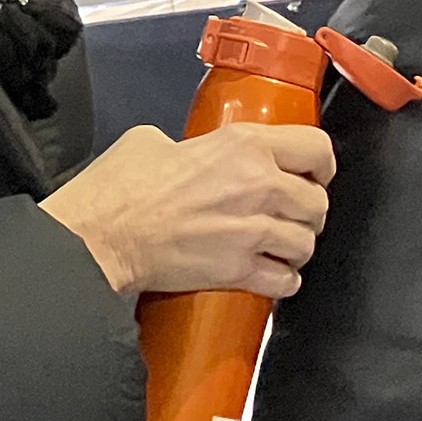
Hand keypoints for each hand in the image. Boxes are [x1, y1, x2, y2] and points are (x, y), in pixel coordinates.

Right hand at [44, 122, 336, 297]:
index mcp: (244, 145)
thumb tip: (193, 153)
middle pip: (318, 203)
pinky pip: (286, 281)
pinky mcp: (238, 271)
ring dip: (296, 248)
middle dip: (308, 212)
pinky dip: (282, 281)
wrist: (100, 236)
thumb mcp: (154, 140)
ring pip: (307, 244)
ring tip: (279, 248)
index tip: (315, 174)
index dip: (321, 164)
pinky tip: (270, 275)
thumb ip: (192, 144)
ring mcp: (252, 231)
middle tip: (291, 216)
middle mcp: (258, 186)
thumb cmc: (119, 189)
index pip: (317, 148)